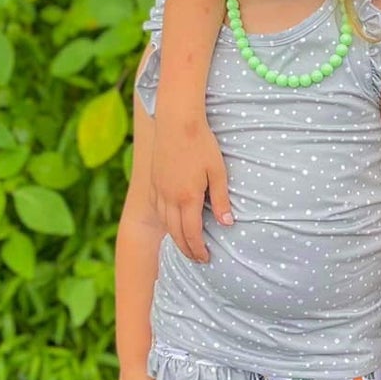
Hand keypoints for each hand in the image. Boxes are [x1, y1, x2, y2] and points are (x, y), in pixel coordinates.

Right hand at [151, 117, 231, 264]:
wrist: (177, 120)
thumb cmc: (201, 144)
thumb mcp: (218, 171)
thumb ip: (221, 199)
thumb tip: (227, 223)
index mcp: (187, 197)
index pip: (192, 233)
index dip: (198, 249)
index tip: (205, 258)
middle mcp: (169, 197)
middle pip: (176, 233)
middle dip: (186, 249)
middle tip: (197, 259)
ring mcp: (158, 190)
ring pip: (164, 222)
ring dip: (174, 237)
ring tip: (185, 245)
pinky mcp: (153, 181)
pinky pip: (156, 209)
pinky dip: (164, 221)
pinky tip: (170, 222)